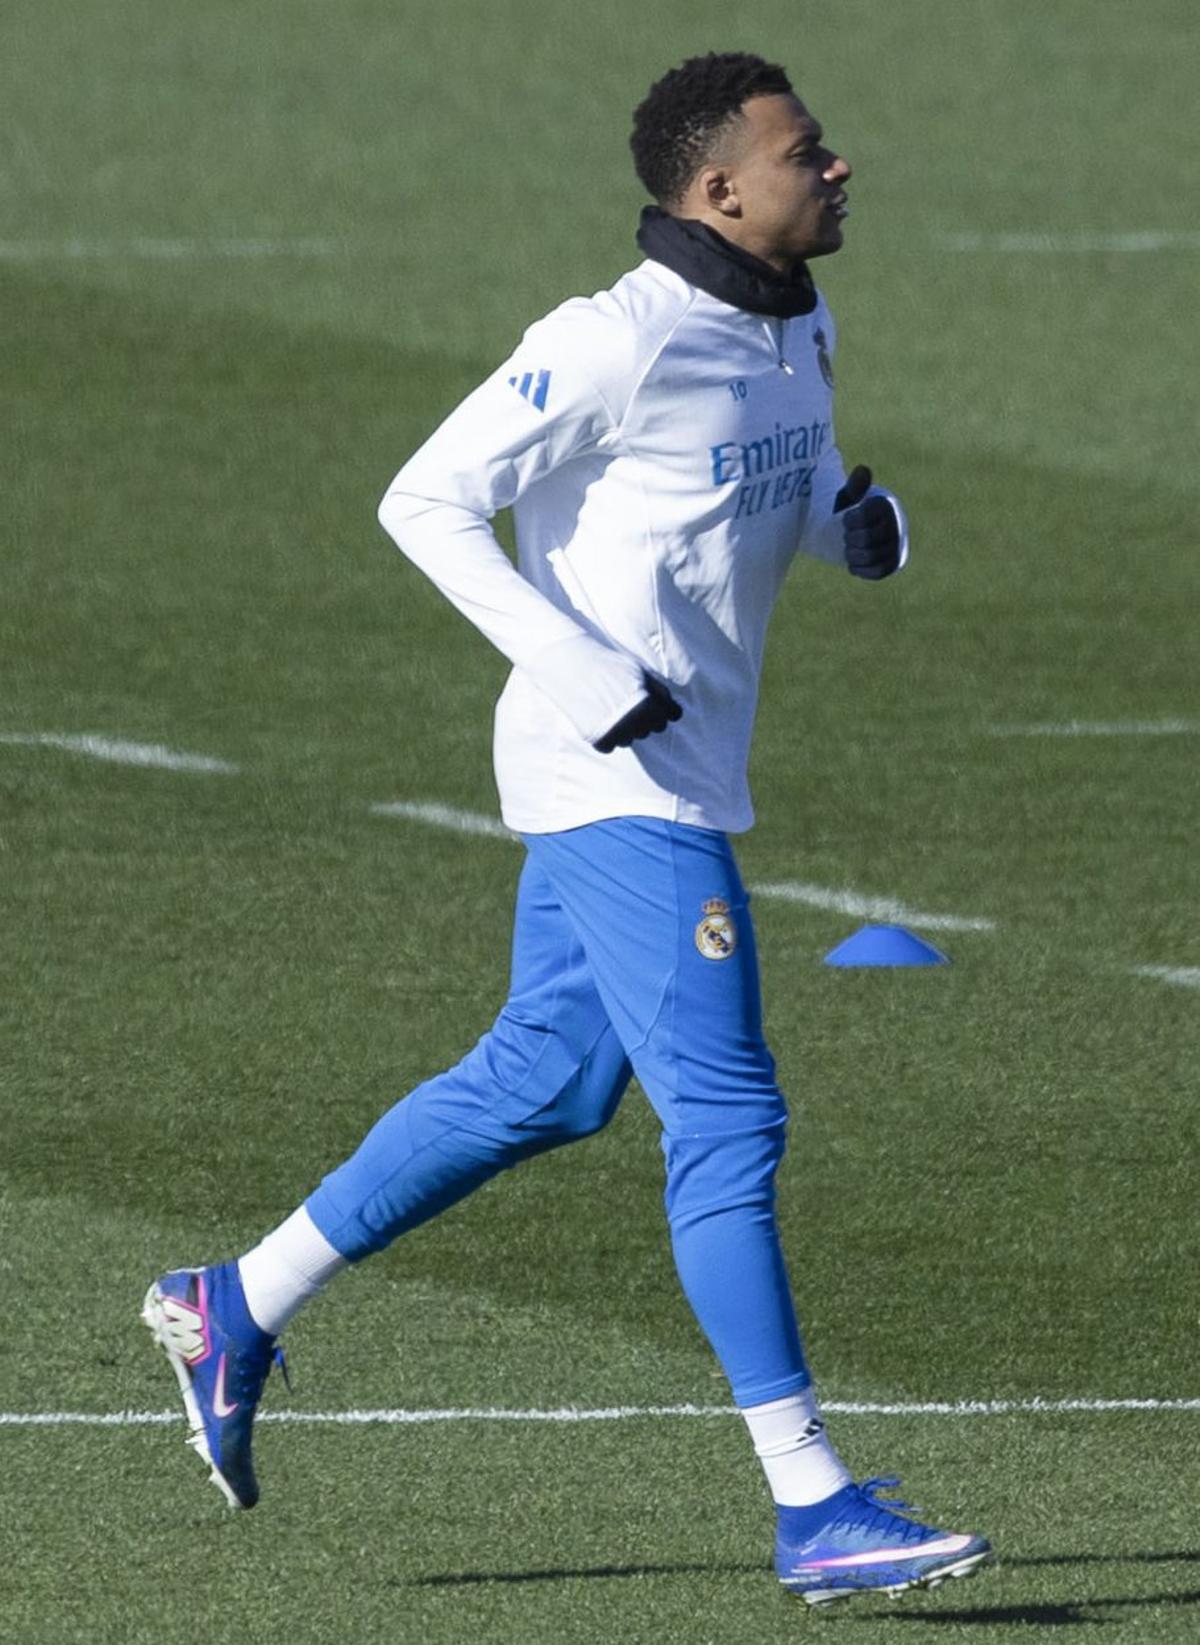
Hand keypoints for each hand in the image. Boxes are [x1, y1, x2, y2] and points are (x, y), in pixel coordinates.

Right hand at [593, 672, 681, 752]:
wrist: (572, 665)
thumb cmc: (609, 665)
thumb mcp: (641, 672)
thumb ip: (660, 693)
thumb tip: (673, 714)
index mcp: (650, 704)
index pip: (668, 718)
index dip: (659, 709)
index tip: (649, 703)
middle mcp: (637, 721)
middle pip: (648, 730)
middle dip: (641, 719)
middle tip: (622, 702)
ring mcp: (617, 732)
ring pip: (629, 740)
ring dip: (623, 729)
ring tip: (608, 709)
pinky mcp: (599, 739)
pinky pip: (609, 748)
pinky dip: (605, 738)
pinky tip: (598, 720)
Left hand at [835, 464, 902, 580]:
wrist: (865, 530)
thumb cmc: (854, 510)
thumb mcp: (851, 496)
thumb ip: (854, 486)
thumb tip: (862, 470)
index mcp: (886, 504)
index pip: (863, 516)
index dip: (850, 521)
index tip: (847, 519)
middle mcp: (897, 523)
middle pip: (866, 538)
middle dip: (850, 539)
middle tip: (847, 536)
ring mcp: (898, 544)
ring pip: (870, 556)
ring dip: (852, 555)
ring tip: (849, 549)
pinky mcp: (895, 563)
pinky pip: (877, 572)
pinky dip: (861, 569)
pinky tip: (854, 563)